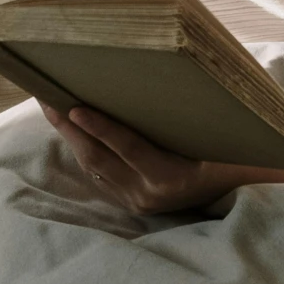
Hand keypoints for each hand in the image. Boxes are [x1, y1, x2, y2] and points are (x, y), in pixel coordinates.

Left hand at [41, 102, 270, 215]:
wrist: (236, 194)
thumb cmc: (231, 158)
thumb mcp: (228, 143)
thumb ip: (211, 122)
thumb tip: (211, 80)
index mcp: (174, 176)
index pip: (131, 148)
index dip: (103, 129)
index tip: (76, 108)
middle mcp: (150, 192)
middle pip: (100, 157)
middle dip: (70, 127)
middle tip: (47, 97)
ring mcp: (137, 200)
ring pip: (93, 166)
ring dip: (70, 136)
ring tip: (50, 106)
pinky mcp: (130, 203)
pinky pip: (98, 174)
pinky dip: (83, 149)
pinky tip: (69, 127)